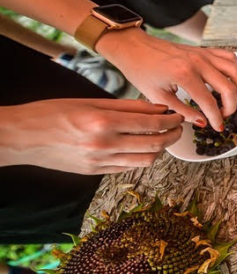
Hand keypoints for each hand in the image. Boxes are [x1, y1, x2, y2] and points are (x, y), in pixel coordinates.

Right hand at [0, 99, 183, 173]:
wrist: (21, 137)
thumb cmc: (52, 112)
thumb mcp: (89, 101)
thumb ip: (125, 106)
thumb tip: (157, 107)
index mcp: (103, 121)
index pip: (151, 123)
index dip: (171, 120)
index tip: (178, 115)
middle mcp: (104, 144)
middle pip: (154, 144)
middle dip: (172, 135)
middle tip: (178, 127)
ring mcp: (99, 161)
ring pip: (145, 160)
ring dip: (160, 149)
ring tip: (163, 138)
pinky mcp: (94, 172)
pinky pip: (128, 167)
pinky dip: (141, 158)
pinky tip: (142, 148)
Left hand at [97, 29, 236, 130]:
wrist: (134, 48)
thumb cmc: (141, 71)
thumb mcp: (157, 97)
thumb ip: (182, 111)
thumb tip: (202, 122)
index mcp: (184, 75)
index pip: (209, 101)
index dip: (216, 118)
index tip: (218, 127)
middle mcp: (198, 62)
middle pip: (228, 87)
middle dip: (231, 106)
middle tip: (223, 115)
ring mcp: (203, 53)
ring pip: (234, 70)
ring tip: (231, 98)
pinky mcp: (204, 49)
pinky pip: (229, 57)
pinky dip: (235, 69)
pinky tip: (229, 80)